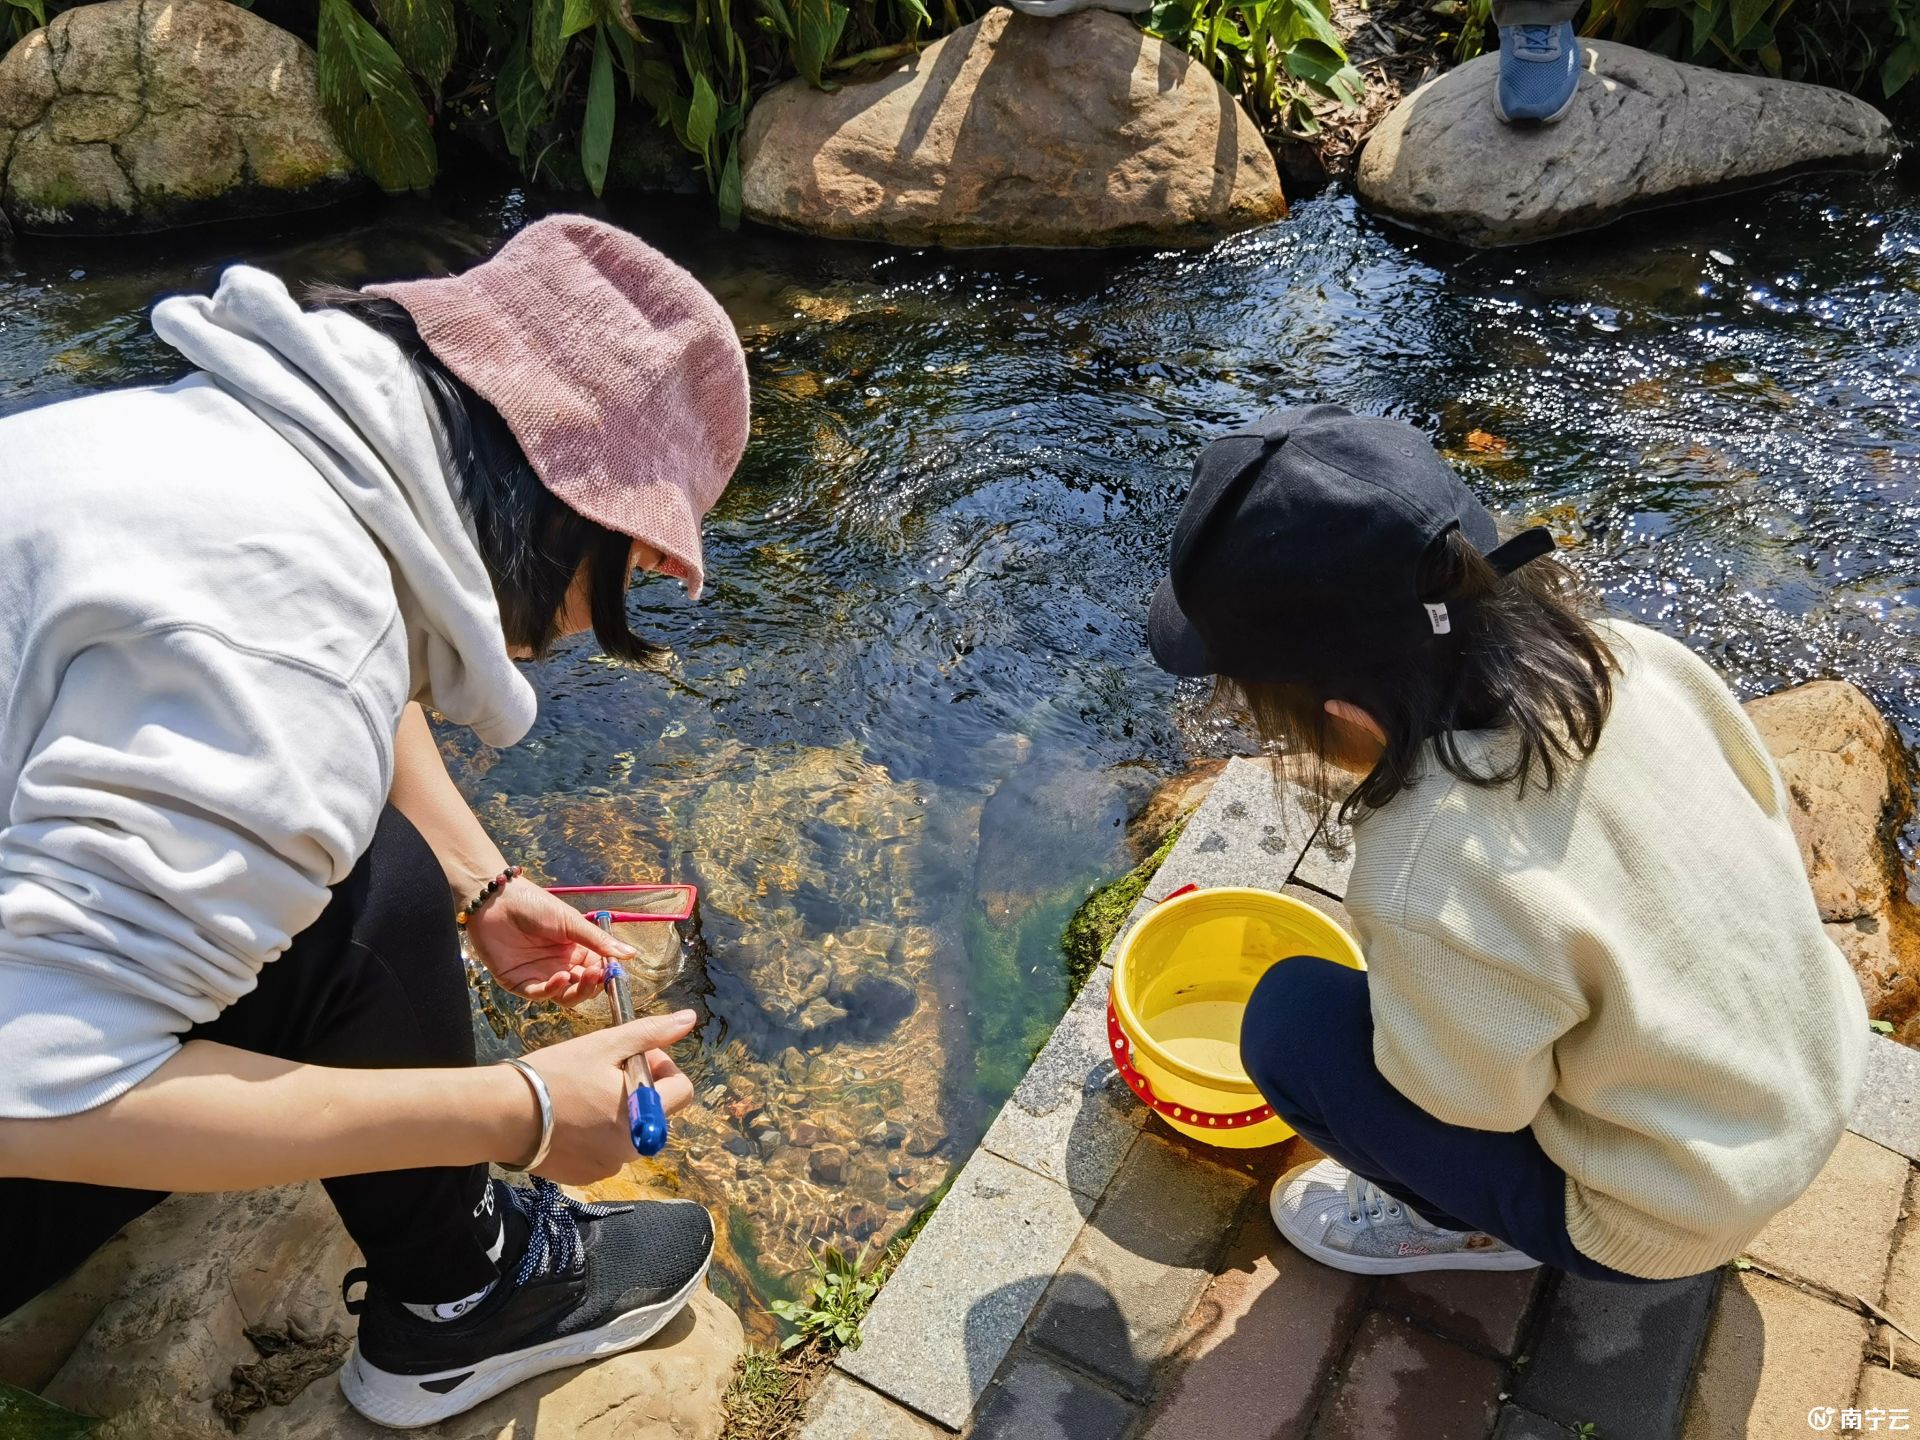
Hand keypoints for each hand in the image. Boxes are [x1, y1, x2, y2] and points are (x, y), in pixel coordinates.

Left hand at [468, 877, 632, 1004]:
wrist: (497, 900)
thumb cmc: (535, 905)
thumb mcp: (572, 922)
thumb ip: (599, 941)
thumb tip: (630, 955)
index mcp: (575, 951)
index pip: (596, 971)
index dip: (606, 974)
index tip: (615, 972)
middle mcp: (560, 966)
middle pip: (582, 988)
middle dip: (592, 985)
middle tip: (598, 976)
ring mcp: (540, 975)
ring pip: (564, 996)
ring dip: (576, 991)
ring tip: (581, 977)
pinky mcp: (518, 982)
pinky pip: (539, 994)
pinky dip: (552, 989)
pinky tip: (560, 977)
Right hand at [515, 1011, 698, 1183]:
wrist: (503, 1115)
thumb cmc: (556, 1074)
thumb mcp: (605, 1045)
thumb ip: (651, 1033)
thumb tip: (689, 1019)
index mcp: (645, 1115)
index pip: (682, 1090)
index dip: (663, 1068)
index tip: (635, 1057)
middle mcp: (634, 1148)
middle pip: (657, 1112)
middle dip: (640, 1088)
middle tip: (605, 1072)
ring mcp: (610, 1166)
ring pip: (631, 1132)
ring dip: (619, 1112)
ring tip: (584, 1094)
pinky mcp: (587, 1176)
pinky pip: (606, 1152)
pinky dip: (597, 1135)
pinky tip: (570, 1118)